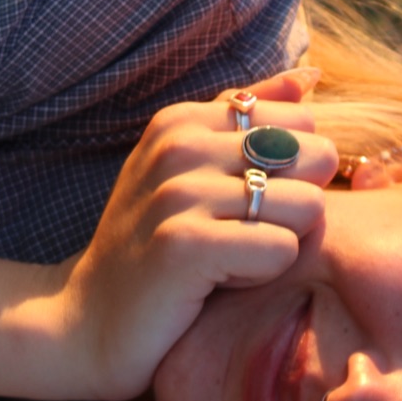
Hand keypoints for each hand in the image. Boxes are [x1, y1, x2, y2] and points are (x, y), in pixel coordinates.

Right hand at [53, 68, 339, 400]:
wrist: (88, 323)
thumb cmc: (151, 249)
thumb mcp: (189, 171)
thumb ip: (247, 119)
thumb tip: (310, 77)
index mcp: (182, 120)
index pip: (302, 122)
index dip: (290, 172)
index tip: (237, 204)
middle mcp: (178, 145)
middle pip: (313, 158)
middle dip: (295, 207)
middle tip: (240, 237)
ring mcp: (178, 193)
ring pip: (307, 205)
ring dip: (281, 245)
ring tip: (229, 259)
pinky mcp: (185, 245)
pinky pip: (283, 249)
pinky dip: (263, 275)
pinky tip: (220, 282)